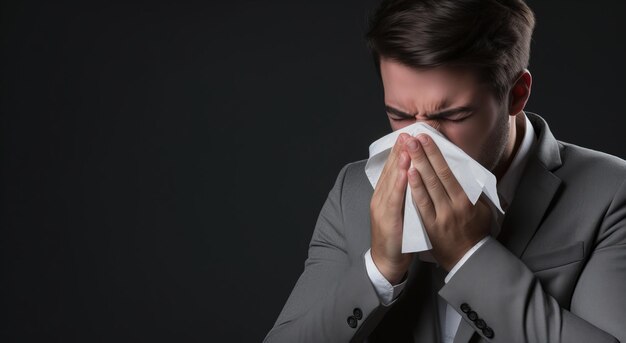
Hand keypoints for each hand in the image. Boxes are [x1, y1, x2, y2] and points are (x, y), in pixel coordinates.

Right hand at [370, 133, 414, 284]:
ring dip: (400, 161)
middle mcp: (381, 198)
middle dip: (400, 150)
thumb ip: (405, 195)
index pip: (393, 169)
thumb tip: (417, 178)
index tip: (409, 135)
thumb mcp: (400, 212)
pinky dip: (400, 183)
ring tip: (408, 145)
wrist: (386, 262)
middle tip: (408, 132)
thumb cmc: (397, 238)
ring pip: (392, 180)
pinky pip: (395, 198)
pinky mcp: (388, 219)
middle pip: (391, 170)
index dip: (400, 151)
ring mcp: (382, 208)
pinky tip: (407, 171)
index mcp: (385, 195)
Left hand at [404, 134, 491, 271]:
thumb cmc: (474, 231)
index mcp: (467, 200)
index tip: (427, 138)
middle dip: (424, 154)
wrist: (467, 259)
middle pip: (437, 175)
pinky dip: (415, 188)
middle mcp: (455, 206)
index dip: (437, 154)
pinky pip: (421, 204)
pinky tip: (408, 175)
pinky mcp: (431, 226)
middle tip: (413, 137)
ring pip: (428, 187)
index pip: (449, 171)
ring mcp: (442, 216)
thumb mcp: (481, 208)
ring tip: (407, 149)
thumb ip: (472, 190)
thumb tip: (465, 169)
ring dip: (417, 166)